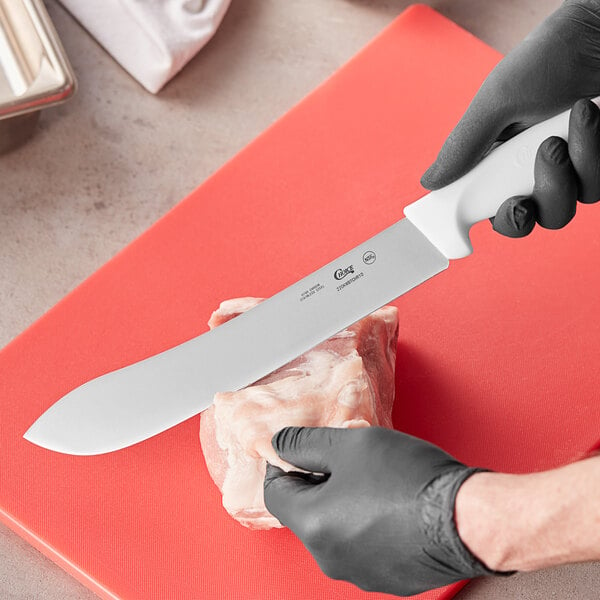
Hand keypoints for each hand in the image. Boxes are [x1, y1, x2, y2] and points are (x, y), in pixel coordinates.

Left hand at [263, 426, 507, 595]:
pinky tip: (391, 504)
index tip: (300, 449)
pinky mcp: (389, 579)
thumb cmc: (408, 478)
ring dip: (343, 504)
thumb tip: (279, 444)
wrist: (467, 517)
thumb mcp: (349, 444)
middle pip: (306, 512)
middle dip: (317, 483)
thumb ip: (305, 443)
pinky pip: (364, 547)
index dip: (284, 465)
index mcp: (313, 526)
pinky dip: (367, 525)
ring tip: (372, 478)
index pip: (275, 493)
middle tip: (344, 458)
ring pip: (336, 531)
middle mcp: (330, 558)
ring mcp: (360, 574)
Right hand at [422, 0, 599, 236]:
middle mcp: (531, 172)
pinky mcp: (597, 164)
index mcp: (498, 164)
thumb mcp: (495, 102)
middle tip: (547, 153)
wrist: (598, 31)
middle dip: (540, 199)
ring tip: (569, 123)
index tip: (509, 208)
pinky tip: (589, 116)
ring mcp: (567, 171)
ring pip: (565, 208)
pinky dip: (593, 152)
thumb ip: (463, 146)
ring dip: (569, 170)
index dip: (499, 218)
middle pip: (532, 221)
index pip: (491, 209)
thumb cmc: (547, 58)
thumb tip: (429, 181)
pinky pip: (596, 186)